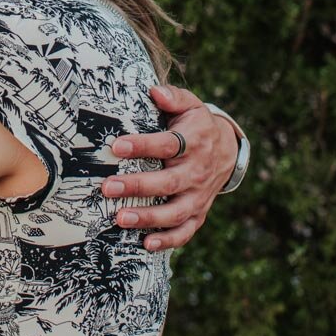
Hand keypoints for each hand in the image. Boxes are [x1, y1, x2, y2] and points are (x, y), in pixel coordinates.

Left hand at [101, 85, 238, 251]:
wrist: (228, 150)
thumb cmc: (197, 125)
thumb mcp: (191, 105)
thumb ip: (173, 97)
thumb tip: (154, 91)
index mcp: (193, 142)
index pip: (168, 145)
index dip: (142, 145)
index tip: (116, 146)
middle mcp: (196, 172)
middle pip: (167, 182)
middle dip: (137, 186)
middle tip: (107, 187)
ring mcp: (198, 196)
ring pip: (175, 212)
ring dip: (148, 218)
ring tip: (120, 218)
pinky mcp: (198, 213)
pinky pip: (185, 231)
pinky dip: (168, 241)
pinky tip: (146, 244)